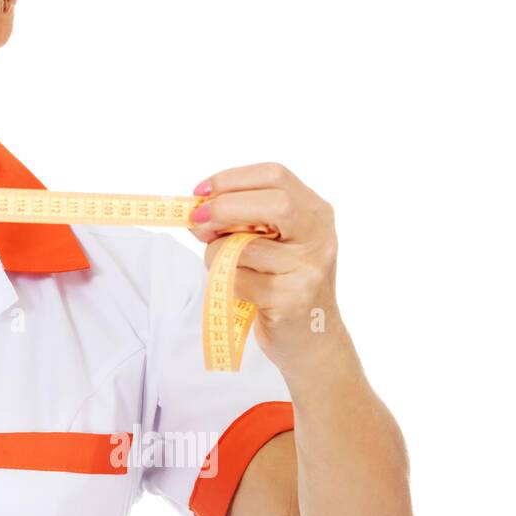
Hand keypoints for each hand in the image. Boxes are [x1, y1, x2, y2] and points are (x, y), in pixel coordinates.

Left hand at [187, 162, 339, 370]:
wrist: (312, 339)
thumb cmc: (283, 283)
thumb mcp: (271, 242)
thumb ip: (242, 221)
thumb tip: (198, 210)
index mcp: (315, 213)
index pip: (274, 175)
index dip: (231, 179)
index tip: (200, 192)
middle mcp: (319, 237)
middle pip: (274, 203)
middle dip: (224, 207)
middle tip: (197, 220)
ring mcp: (308, 270)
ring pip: (244, 247)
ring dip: (215, 254)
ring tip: (224, 267)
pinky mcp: (290, 301)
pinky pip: (237, 280)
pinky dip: (223, 282)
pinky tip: (239, 290)